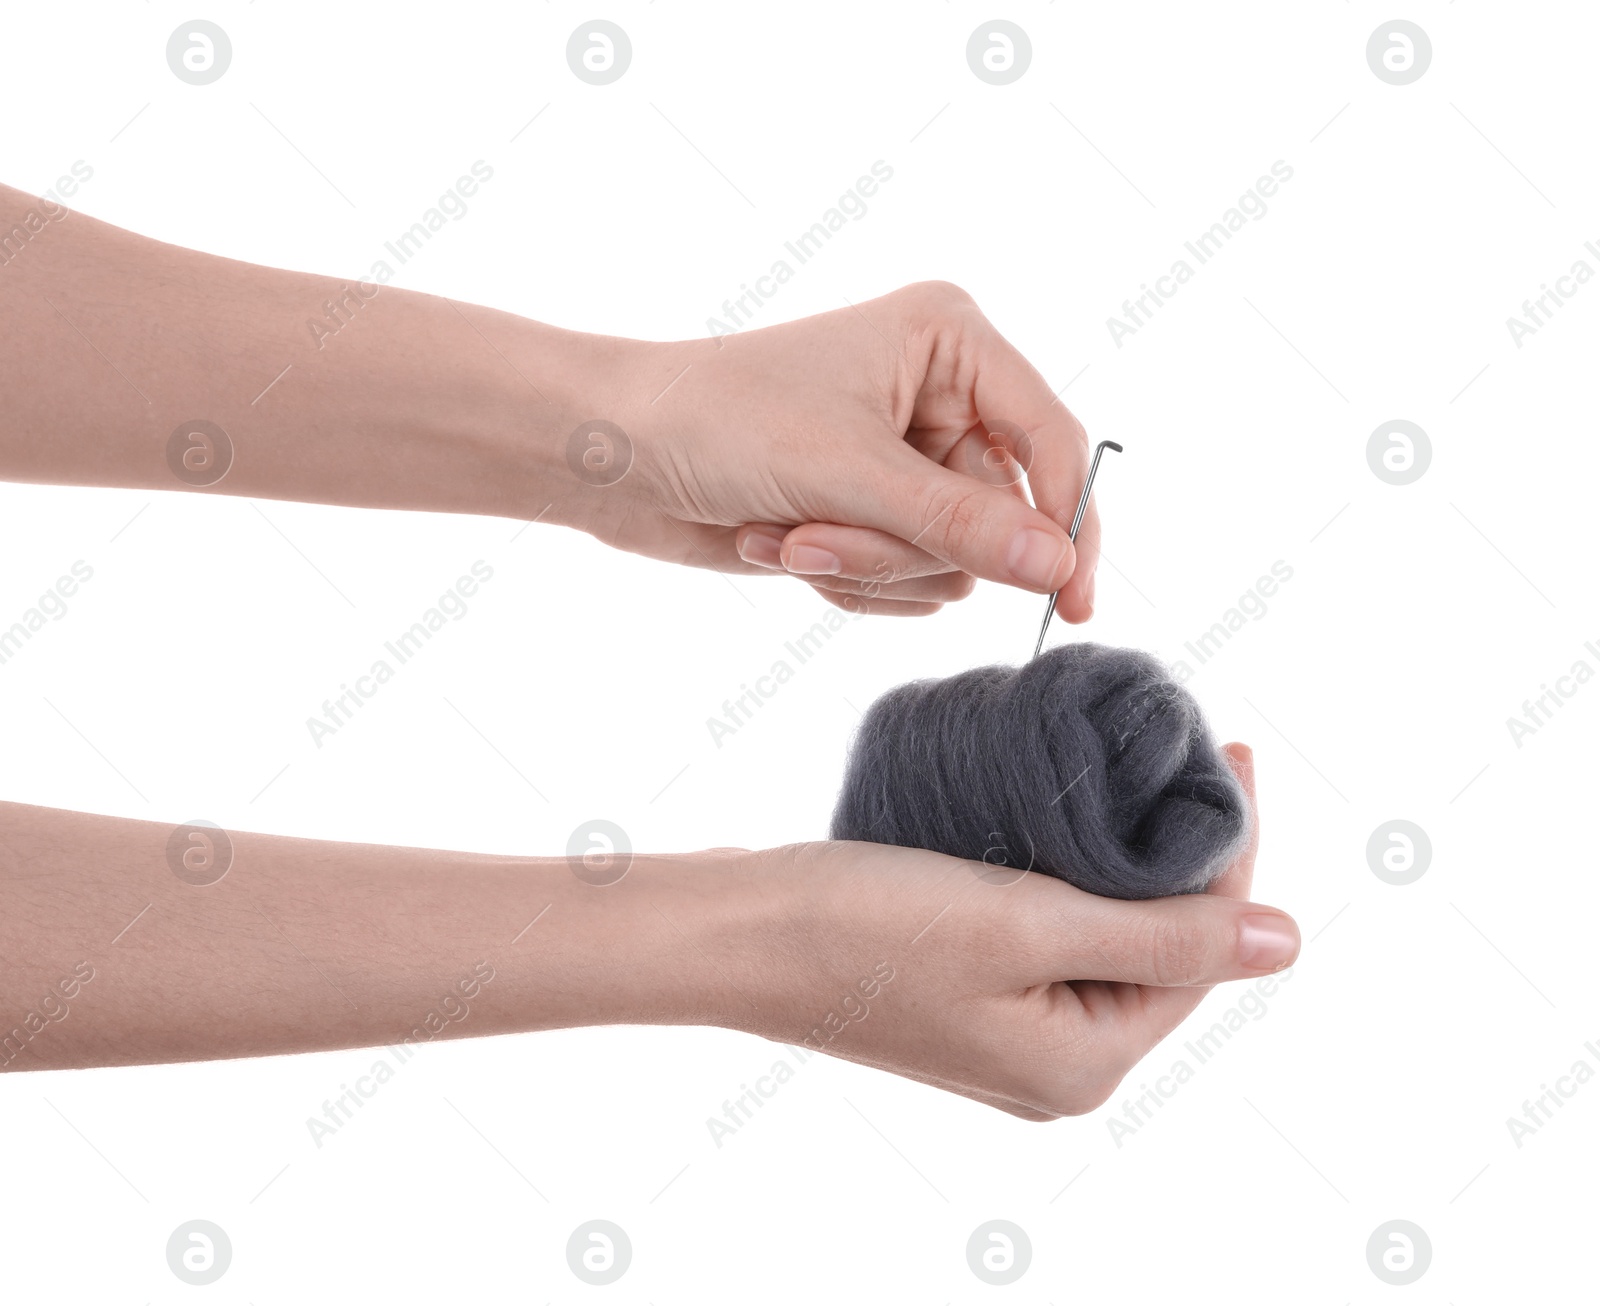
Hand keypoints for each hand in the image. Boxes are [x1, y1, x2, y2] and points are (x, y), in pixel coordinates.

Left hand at [581, 282, 1100, 619]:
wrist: (614, 455)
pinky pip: (909, 583)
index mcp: (951, 342)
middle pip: (1000, 517)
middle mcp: (942, 396)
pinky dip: (847, 580)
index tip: (1072, 602)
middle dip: (906, 544)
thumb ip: (960, 524)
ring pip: (953, 561)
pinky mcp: (874, 513)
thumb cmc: (719, 422)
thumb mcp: (847, 471)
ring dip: (866, 565)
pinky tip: (780, 544)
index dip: (1067, 523)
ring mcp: (908, 460)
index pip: (1051, 439)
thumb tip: (1058, 568)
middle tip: (820, 539)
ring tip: (789, 534)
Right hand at [724, 744, 1295, 1116]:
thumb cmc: (867, 929)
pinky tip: (1070, 812)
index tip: (1232, 751)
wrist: (738, 932)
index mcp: (1084, 1064)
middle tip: (1182, 745)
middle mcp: (1055, 1062)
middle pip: (1161, 944)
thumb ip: (1163, 934)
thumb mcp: (1028, 926)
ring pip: (1106, 930)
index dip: (1228, 850)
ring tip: (1136, 765)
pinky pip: (1052, 929)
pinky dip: (1069, 867)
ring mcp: (1008, 1029)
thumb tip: (1287, 941)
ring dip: (1125, 851)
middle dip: (1178, 847)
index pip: (1202, 950)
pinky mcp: (969, 990)